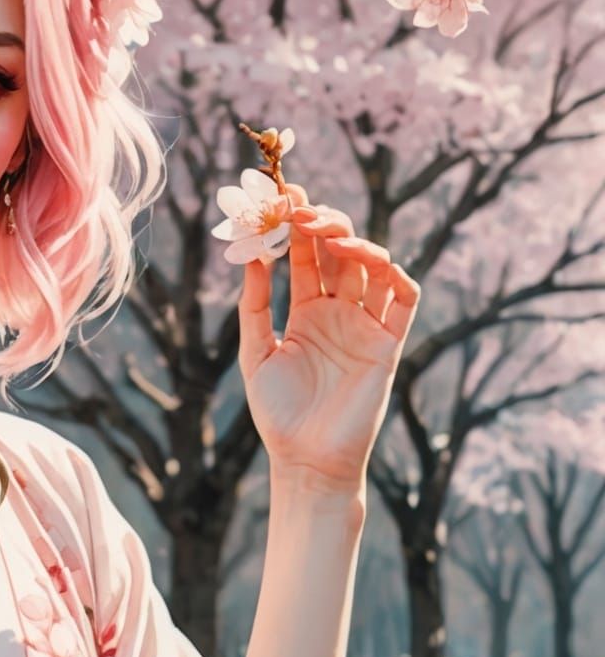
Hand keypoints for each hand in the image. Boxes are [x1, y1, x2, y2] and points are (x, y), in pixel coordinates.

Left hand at [237, 181, 419, 490]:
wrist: (305, 459)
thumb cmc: (278, 413)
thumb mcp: (256, 352)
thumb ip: (254, 306)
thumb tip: (251, 257)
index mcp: (308, 312)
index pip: (309, 257)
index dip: (299, 226)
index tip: (281, 197)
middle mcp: (340, 312)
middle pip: (341, 252)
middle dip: (323, 223)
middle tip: (297, 206)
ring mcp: (366, 325)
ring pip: (374, 267)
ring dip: (354, 242)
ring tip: (323, 232)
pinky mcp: (389, 344)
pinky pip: (404, 300)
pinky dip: (394, 274)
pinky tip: (369, 259)